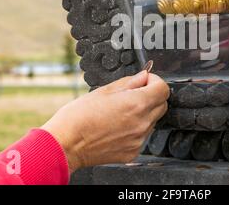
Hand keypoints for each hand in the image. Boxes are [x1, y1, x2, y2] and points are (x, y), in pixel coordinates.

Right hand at [41, 71, 169, 172]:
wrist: (66, 145)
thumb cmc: (78, 117)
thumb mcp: (103, 91)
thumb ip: (129, 83)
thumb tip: (143, 76)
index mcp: (136, 104)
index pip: (163, 89)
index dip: (154, 82)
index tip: (144, 81)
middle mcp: (141, 123)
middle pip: (162, 105)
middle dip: (151, 96)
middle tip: (133, 94)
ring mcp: (138, 139)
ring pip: (152, 121)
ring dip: (144, 113)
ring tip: (121, 112)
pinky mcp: (133, 151)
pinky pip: (142, 136)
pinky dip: (136, 129)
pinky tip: (118, 126)